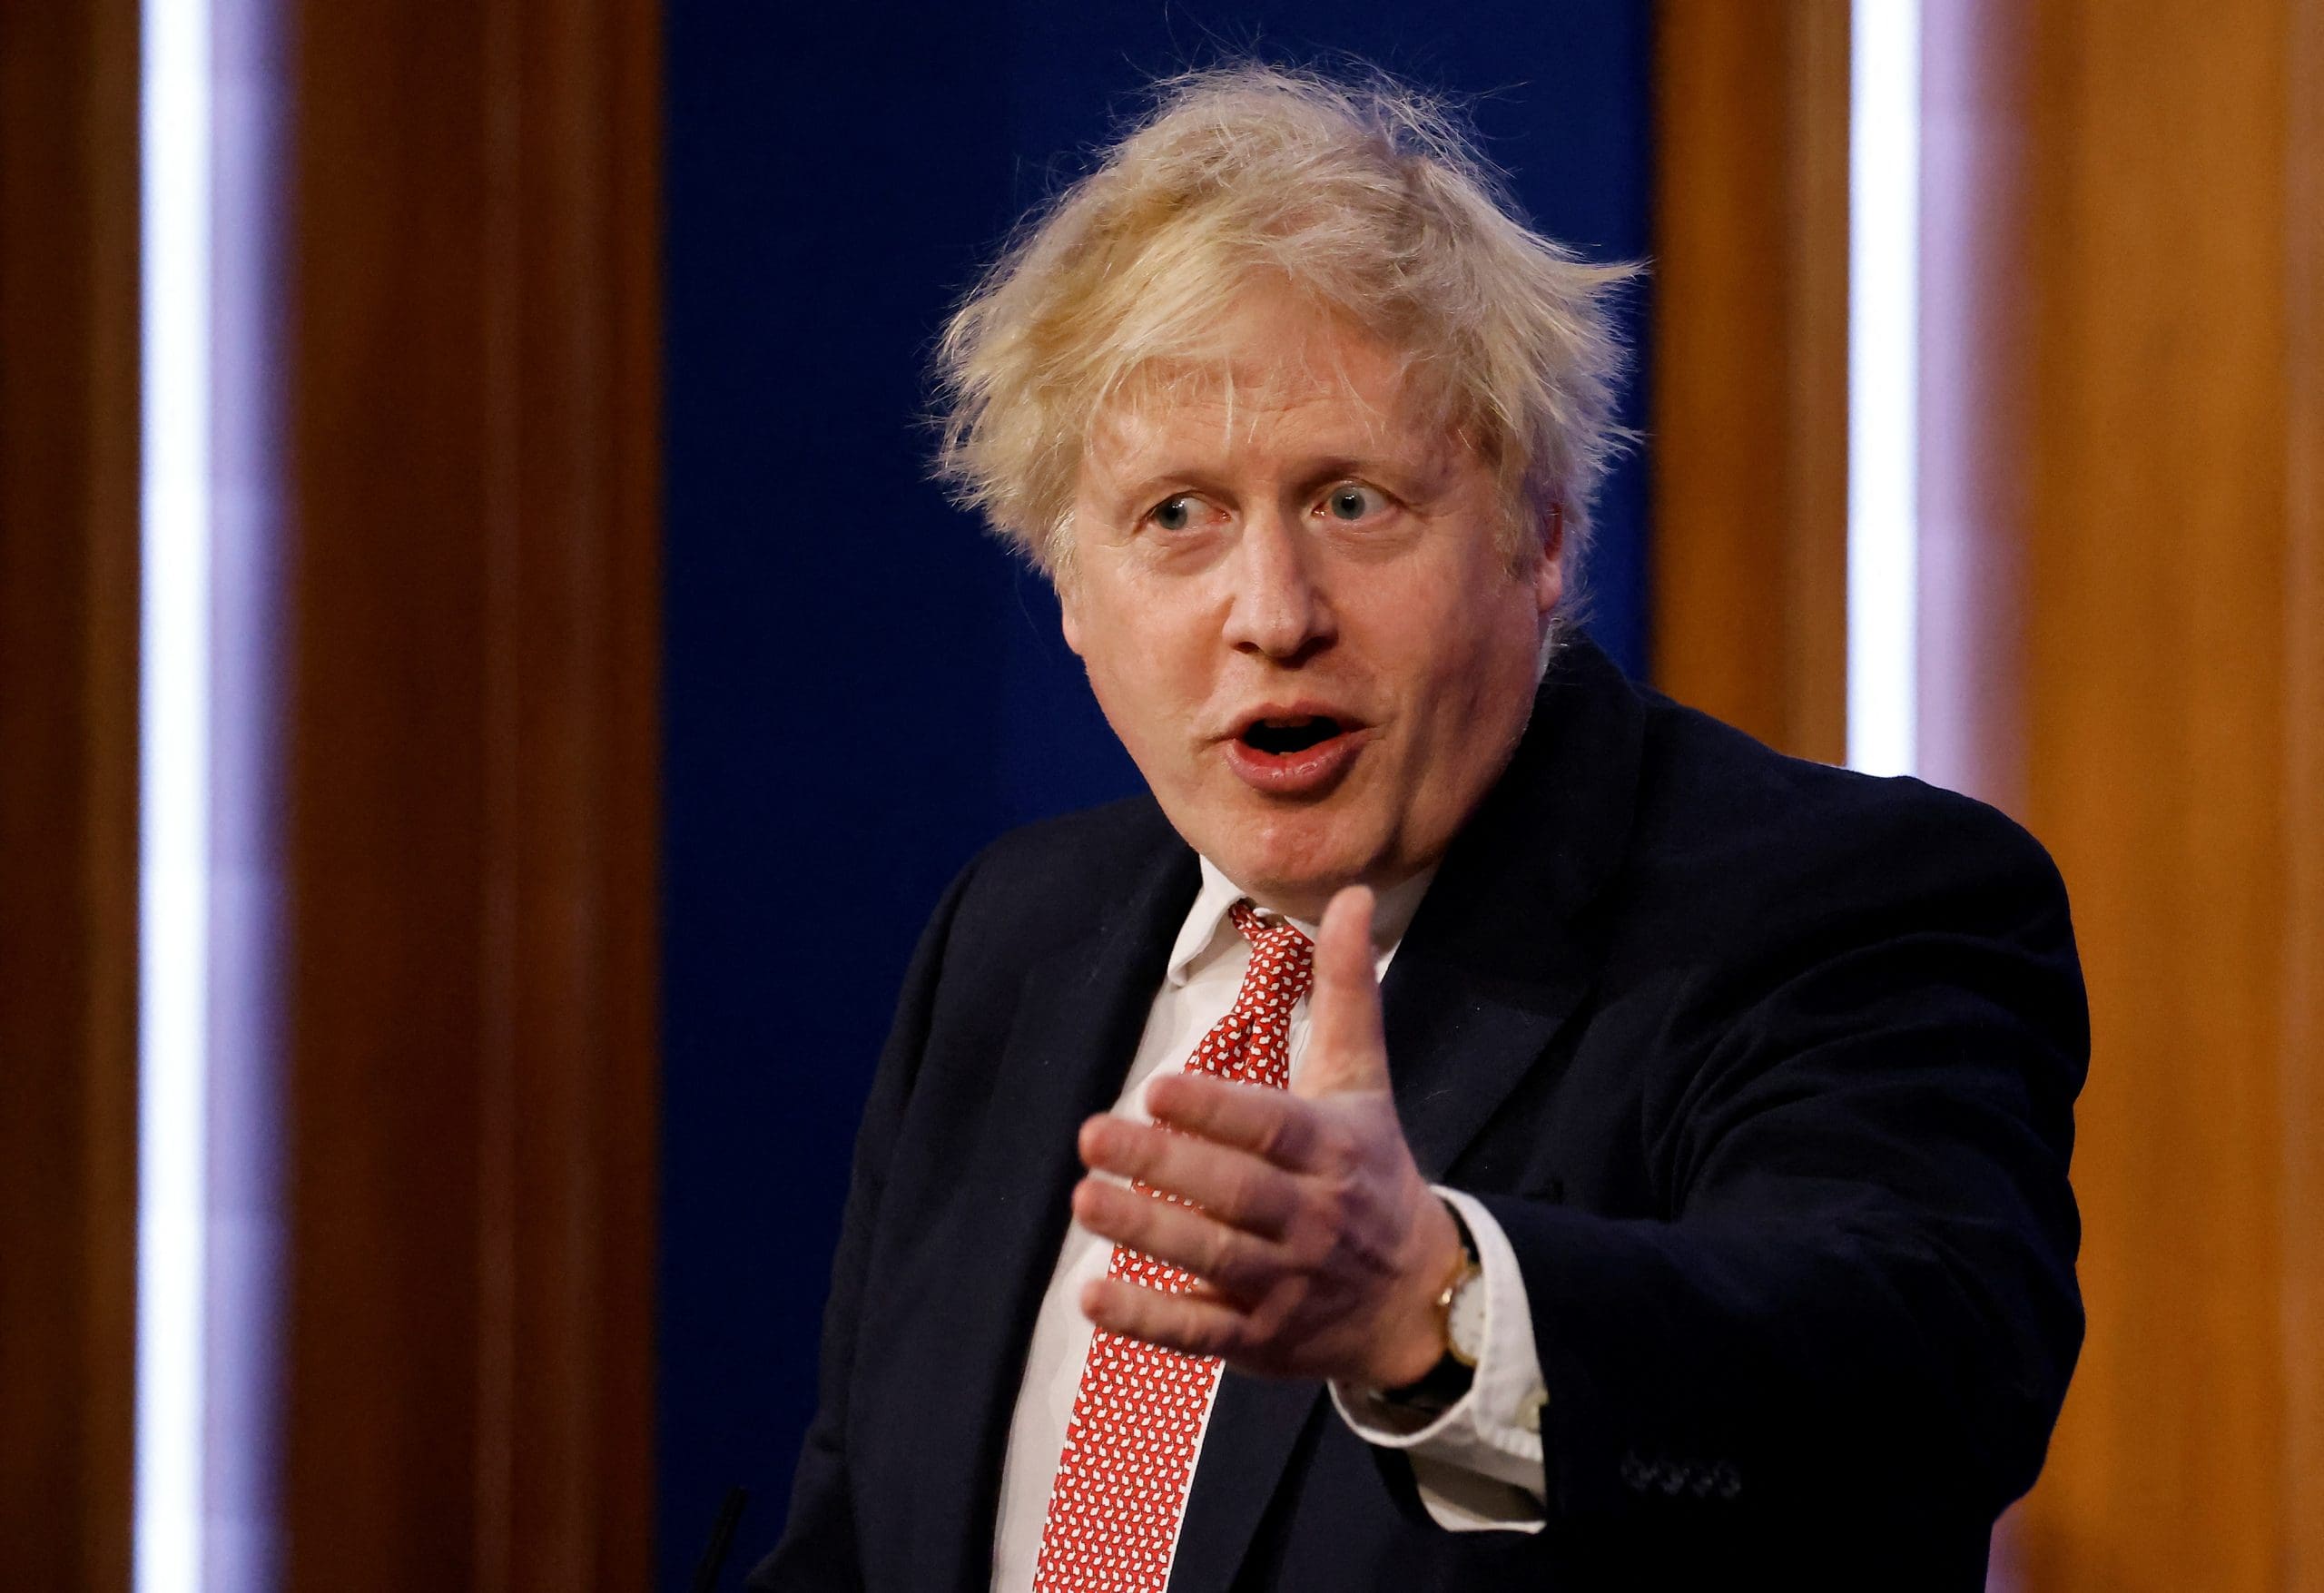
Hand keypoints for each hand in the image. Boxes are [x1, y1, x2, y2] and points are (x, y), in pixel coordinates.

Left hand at [1071, 885, 1461, 1386]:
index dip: (1217, 1111)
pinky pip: (1202, 1331)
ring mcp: (1287, 1283)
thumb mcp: (1364, 1082)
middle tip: (1092, 1135)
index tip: (1157, 1087)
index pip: (1272, 1128)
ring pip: (1213, 1259)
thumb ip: (1346, 990)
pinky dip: (1149, 1319)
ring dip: (1146, 1234)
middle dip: (1165, 1166)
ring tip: (1083, 1200)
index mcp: (1334, 1149)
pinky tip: (1092, 1296)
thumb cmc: (1372, 1170)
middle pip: (1235, 1192)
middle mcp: (1313, 1217)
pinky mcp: (1262, 1338)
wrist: (1417, 1299)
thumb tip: (1349, 893)